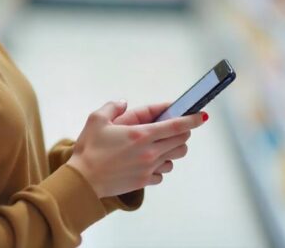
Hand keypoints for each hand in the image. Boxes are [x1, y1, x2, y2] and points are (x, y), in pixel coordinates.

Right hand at [66, 100, 206, 198]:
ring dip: (172, 150)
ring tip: (161, 146)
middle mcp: (149, 152)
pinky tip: (149, 162)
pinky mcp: (144, 181)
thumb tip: (123, 103)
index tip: (201, 116)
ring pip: (174, 158)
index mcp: (141, 134)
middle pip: (181, 141)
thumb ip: (113, 106)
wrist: (83, 181)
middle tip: (175, 128)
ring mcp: (148, 168)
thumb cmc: (89, 149)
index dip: (192, 120)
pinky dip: (160, 167)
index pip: (176, 125)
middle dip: (182, 133)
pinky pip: (162, 173)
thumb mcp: (96, 120)